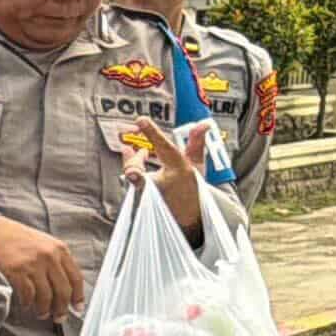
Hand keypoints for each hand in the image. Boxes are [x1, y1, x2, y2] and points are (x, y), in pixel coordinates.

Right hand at [0, 216, 84, 323]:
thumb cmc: (19, 239)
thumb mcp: (45, 244)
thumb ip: (57, 261)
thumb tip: (66, 287)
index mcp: (60, 249)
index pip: (76, 278)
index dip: (78, 296)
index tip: (77, 308)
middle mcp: (49, 256)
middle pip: (63, 290)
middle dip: (62, 308)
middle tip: (59, 317)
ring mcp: (33, 264)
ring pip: (46, 295)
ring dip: (44, 309)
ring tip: (42, 314)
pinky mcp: (17, 271)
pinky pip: (28, 294)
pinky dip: (28, 303)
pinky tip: (27, 305)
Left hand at [124, 117, 205, 236]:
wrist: (190, 215)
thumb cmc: (192, 186)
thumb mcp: (197, 164)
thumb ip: (196, 142)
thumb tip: (204, 123)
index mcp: (180, 169)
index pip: (165, 147)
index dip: (152, 133)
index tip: (141, 119)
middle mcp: (163, 182)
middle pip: (137, 167)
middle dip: (133, 157)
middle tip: (133, 144)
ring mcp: (150, 194)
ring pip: (131, 174)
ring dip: (134, 161)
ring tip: (143, 154)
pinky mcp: (142, 201)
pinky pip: (131, 183)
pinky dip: (132, 172)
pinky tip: (135, 164)